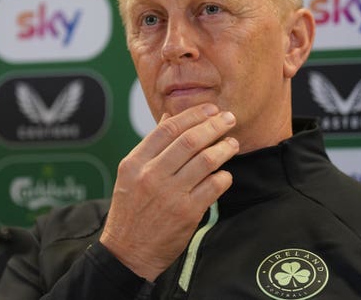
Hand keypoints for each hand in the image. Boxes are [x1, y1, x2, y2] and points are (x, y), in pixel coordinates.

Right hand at [99, 103, 238, 280]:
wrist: (128, 252)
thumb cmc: (131, 210)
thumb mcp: (130, 174)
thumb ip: (150, 145)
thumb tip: (168, 117)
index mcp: (135, 163)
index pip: (167, 129)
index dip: (193, 115)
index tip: (210, 109)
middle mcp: (151, 176)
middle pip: (189, 141)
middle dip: (214, 125)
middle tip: (229, 119)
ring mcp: (170, 194)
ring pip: (205, 161)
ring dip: (224, 148)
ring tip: (232, 143)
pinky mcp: (187, 213)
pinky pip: (213, 186)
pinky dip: (224, 176)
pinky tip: (225, 174)